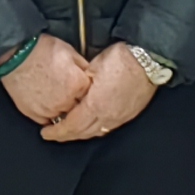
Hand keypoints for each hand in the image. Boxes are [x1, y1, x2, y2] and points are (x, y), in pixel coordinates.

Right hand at [2, 36, 96, 125]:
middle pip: (78, 109)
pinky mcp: (35, 115)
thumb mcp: (70, 52)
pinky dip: (48, 114)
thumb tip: (91, 77)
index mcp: (79, 85)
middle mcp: (67, 102)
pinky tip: (45, 102)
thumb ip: (84, 68)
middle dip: (76, 102)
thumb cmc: (42, 50)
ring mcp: (50, 111)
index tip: (82, 88)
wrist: (15, 54)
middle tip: (68, 91)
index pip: (92, 96)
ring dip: (63, 110)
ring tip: (56, 96)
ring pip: (64, 118)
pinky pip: (47, 121)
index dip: (86, 91)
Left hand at [42, 43, 158, 144]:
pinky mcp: (129, 114)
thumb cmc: (120, 59)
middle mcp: (108, 117)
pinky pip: (108, 128)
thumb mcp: (91, 68)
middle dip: (67, 135)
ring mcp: (121, 118)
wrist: (148, 59)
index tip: (46, 133)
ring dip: (82, 133)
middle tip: (54, 134)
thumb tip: (72, 95)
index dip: (57, 132)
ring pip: (97, 132)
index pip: (72, 126)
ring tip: (70, 130)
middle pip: (83, 133)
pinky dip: (96, 128)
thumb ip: (80, 86)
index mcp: (96, 106)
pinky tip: (91, 124)